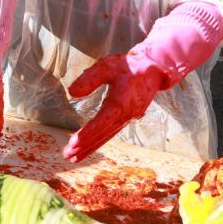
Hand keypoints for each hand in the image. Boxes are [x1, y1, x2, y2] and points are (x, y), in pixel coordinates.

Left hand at [62, 1, 222, 162]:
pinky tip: (89, 146)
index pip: (101, 123)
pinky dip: (99, 140)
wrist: (154, 68)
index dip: (86, 134)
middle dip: (85, 147)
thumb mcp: (106, 66)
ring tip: (74, 157)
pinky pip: (111, 132)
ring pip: (107, 136)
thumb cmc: (129, 66)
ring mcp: (128, 118)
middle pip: (103, 135)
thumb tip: (72, 92)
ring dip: (91, 147)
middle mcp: (126, 115)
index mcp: (121, 103)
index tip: (73, 144)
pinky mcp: (128, 117)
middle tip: (68, 156)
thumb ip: (89, 79)